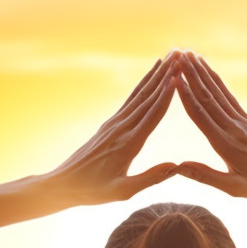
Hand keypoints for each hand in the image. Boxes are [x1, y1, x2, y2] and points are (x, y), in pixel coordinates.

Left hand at [44, 56, 178, 204]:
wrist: (65, 183)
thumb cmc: (94, 191)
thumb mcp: (123, 191)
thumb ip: (150, 178)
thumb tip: (176, 166)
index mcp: (128, 144)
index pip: (151, 115)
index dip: (166, 96)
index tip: (179, 77)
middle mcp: (121, 128)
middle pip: (147, 98)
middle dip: (164, 76)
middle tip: (181, 56)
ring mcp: (115, 123)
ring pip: (139, 94)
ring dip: (156, 75)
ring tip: (170, 57)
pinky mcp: (111, 123)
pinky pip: (131, 100)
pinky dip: (143, 85)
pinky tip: (152, 75)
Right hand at [172, 51, 246, 202]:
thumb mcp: (233, 188)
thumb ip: (205, 175)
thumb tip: (178, 167)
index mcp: (227, 144)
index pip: (201, 115)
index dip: (186, 96)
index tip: (173, 78)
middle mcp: (234, 128)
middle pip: (209, 97)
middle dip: (192, 75)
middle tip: (177, 56)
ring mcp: (243, 122)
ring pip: (219, 93)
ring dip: (203, 73)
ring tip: (190, 56)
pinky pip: (229, 98)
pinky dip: (217, 83)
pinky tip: (210, 72)